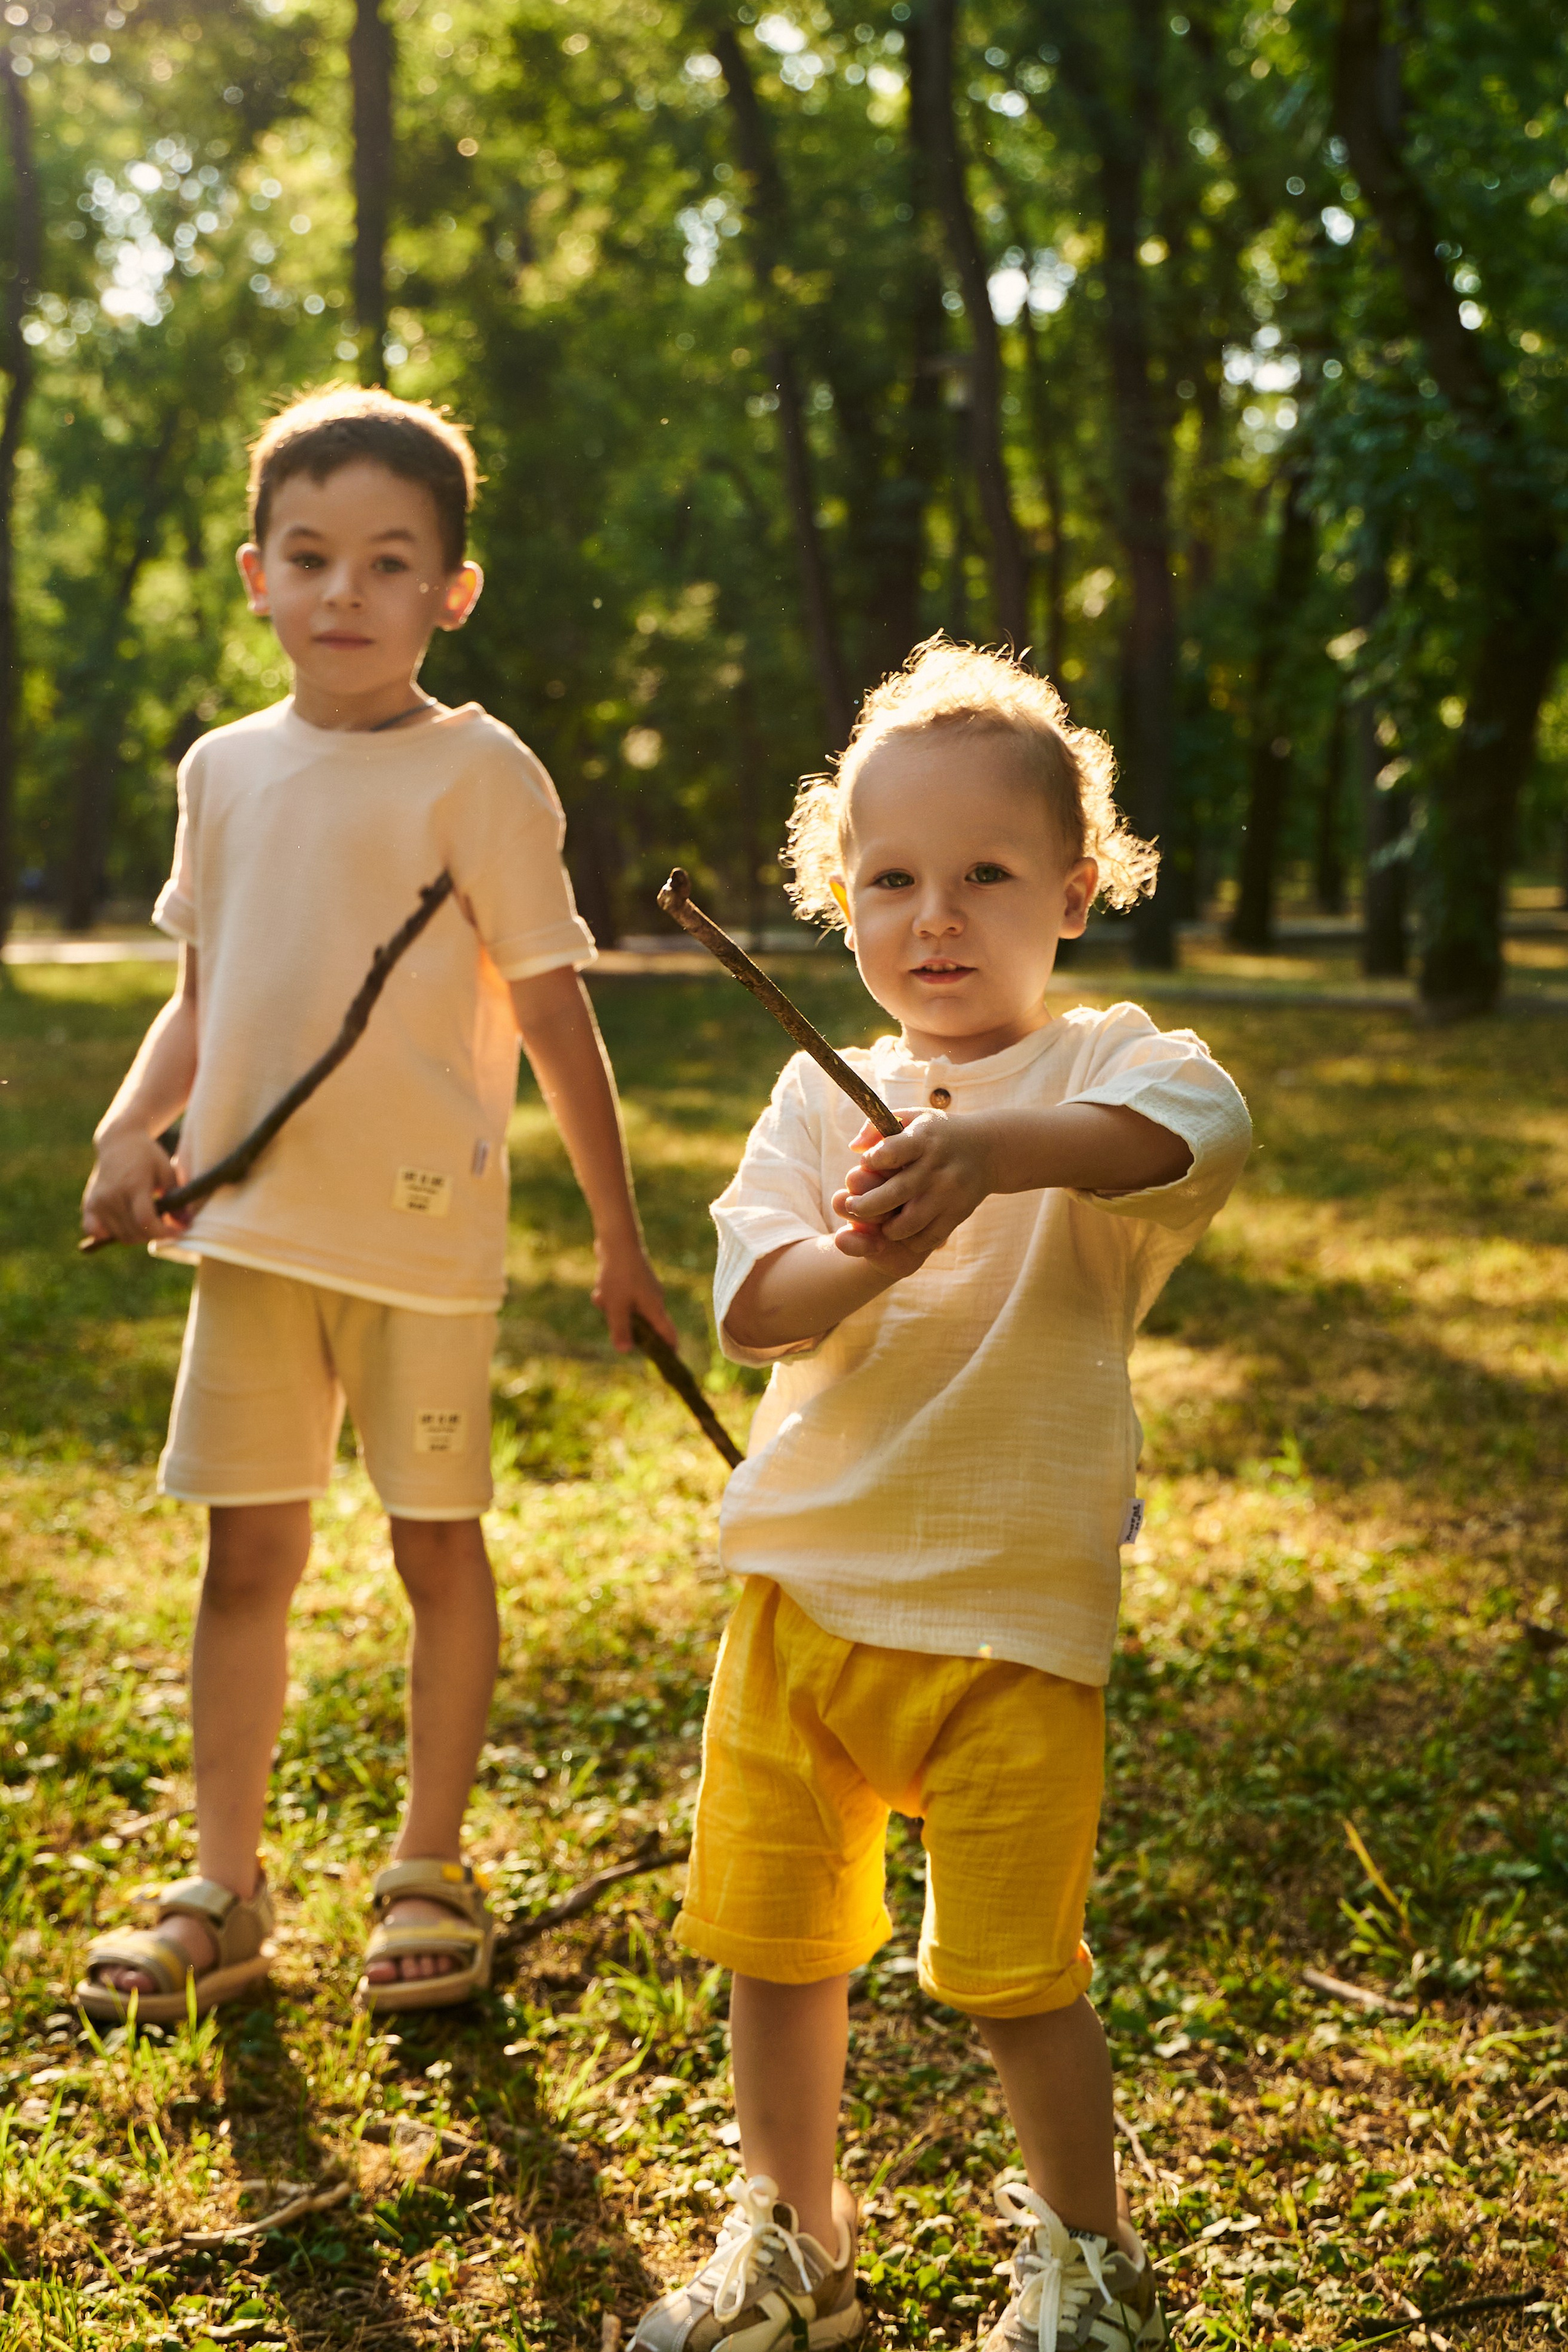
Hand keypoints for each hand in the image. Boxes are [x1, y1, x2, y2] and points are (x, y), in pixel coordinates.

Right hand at [81, 1125, 187, 1246]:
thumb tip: (185, 1224)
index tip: (177, 1232)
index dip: (163, 1232)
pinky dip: (110, 1235)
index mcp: (133, 1185)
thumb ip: (177, 1198)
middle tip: (164, 1225)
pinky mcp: (88, 1204)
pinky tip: (124, 1225)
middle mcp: (112, 1195)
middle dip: (154, 1235)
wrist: (118, 1142)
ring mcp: (97, 1201)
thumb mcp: (167, 1171)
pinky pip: (96, 1232)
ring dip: (137, 1236)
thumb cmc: (147, 1156)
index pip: (145, 1221)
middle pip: (133, 1232)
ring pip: (120, 1235)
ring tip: (148, 1222)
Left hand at [592, 1237, 677, 1352]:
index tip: (666, 1363)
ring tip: (601, 1298)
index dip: (669, 1351)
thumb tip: (625, 1351)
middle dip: (625, 1326)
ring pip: (629, 1310)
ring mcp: (645, 1289)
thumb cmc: (618, 1275)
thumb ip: (621, 1330)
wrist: (616, 1241)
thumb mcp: (616, 1307)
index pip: (668, 1335)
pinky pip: (623, 1298)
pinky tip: (600, 1290)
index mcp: (655, 1309)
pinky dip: (611, 1298)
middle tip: (610, 1317)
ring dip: (613, 1310)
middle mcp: (654, 1300)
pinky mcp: (634, 1281)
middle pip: (644, 1325)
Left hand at [829, 1112, 993, 1273]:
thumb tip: (855, 1148)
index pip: (890, 1153)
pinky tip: (903, 1232)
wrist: (989, 1149)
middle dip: (866, 1206)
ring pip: (909, 1223)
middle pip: (894, 1194)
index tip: (865, 1164)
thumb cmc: (938, 1133)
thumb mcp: (913, 1118)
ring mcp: (949, 1193)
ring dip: (887, 1228)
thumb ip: (878, 1127)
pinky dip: (911, 1240)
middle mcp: (937, 1167)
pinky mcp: (959, 1213)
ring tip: (880, 1223)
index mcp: (924, 1139)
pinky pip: (929, 1237)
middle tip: (853, 1207)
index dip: (871, 1162)